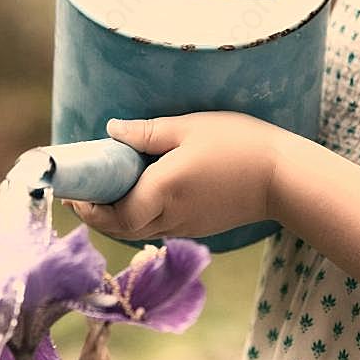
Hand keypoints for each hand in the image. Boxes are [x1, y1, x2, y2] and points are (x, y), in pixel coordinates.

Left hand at [66, 112, 283, 240]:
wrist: (284, 178)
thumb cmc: (240, 145)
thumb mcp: (191, 127)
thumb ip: (147, 132)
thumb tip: (111, 130)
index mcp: (164, 190)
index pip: (116, 214)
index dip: (90, 207)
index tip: (75, 192)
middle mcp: (172, 216)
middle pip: (121, 229)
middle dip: (96, 216)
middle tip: (81, 195)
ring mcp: (187, 226)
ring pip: (139, 231)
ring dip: (116, 218)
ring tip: (104, 194)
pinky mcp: (200, 227)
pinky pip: (159, 228)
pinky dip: (139, 217)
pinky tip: (139, 196)